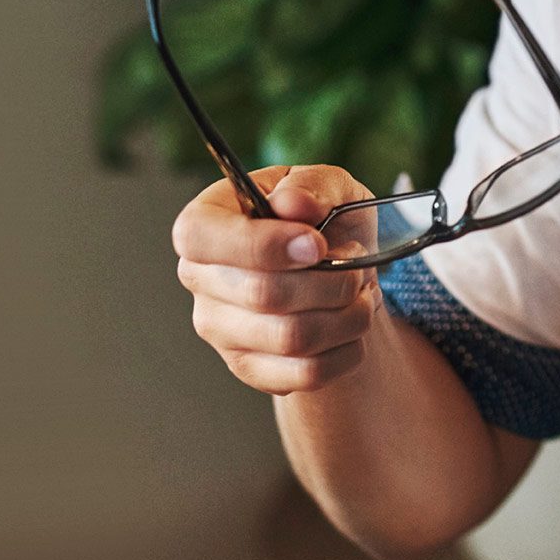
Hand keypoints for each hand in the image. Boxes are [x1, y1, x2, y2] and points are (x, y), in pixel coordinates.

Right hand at [173, 164, 378, 395]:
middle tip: (356, 264)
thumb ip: (312, 185)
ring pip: (290, 337)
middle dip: (330, 280)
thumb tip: (292, 203)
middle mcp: (201, 278)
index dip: (260, 244)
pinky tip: (352, 325)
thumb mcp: (330, 185)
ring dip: (346, 315)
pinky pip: (304, 374)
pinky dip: (346, 349)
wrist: (344, 273)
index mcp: (206, 221)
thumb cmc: (327, 221)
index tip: (317, 245)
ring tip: (360, 293)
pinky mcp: (249, 368)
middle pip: (261, 293)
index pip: (199, 237)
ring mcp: (220, 330)